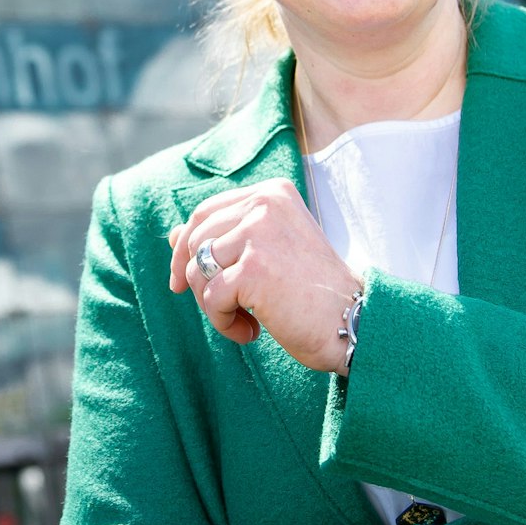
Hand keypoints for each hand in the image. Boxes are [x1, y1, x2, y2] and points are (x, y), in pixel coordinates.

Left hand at [168, 180, 362, 373]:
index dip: (186, 249)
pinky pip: (210, 297)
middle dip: (196, 281)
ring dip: (213, 305)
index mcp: (271, 193)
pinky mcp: (253, 269)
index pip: (205, 213)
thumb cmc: (312, 291)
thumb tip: (171, 235)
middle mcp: (264, 205)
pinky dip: (224, 322)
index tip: (182, 282)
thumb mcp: (267, 252)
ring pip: (196, 270)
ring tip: (245, 320)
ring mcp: (258, 234)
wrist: (354, 322)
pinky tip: (251, 331)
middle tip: (223, 308)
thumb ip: (224, 237)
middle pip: (195, 241)